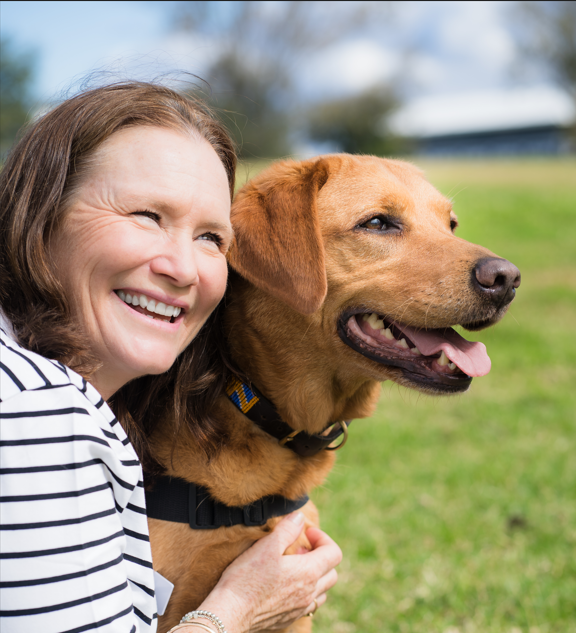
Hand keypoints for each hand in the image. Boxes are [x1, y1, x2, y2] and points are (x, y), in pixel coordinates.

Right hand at [197, 512, 341, 631]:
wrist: (230, 613)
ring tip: (294, 567)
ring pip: (322, 591)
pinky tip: (285, 585)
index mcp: (309, 572)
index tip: (306, 533)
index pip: (334, 553)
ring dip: (315, 576)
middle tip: (300, 549)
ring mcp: (300, 608)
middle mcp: (309, 593)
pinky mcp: (289, 619)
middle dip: (321, 556)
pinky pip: (308, 605)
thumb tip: (300, 517)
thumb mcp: (267, 545)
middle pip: (332, 573)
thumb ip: (288, 529)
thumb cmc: (247, 577)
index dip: (323, 538)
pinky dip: (305, 592)